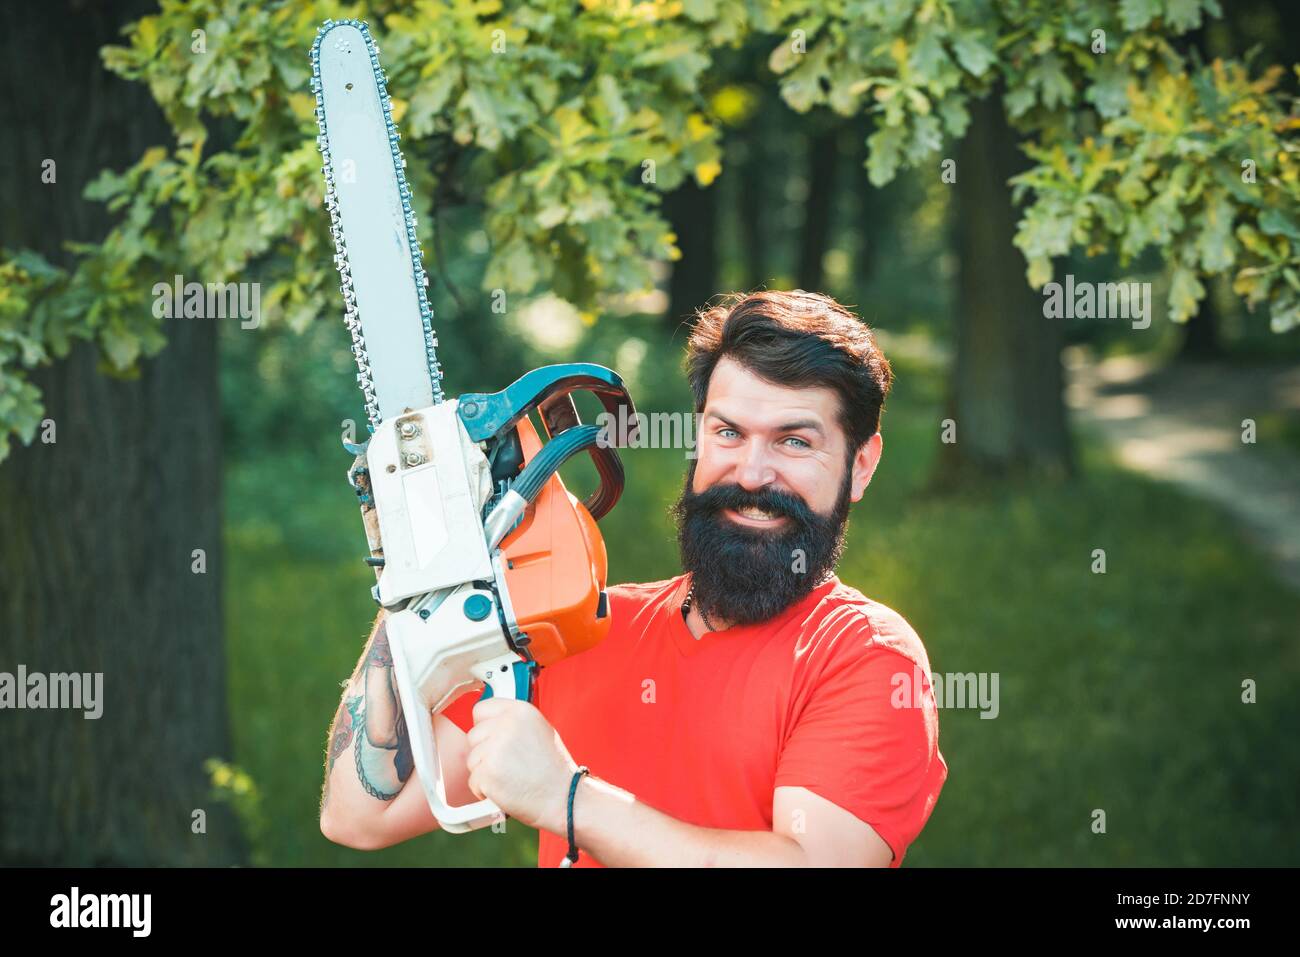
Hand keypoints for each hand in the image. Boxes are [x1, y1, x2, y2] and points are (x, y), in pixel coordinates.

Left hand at [466, 697, 579, 833]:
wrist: (564, 797)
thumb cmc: (553, 769)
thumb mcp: (539, 730)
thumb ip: (513, 723)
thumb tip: (489, 724)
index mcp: (520, 711)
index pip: (481, 709)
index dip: (484, 726)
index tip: (491, 739)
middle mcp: (506, 725)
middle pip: (474, 736)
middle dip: (484, 752)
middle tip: (507, 764)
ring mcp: (495, 748)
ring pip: (472, 760)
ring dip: (485, 772)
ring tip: (510, 778)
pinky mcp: (487, 772)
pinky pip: (473, 781)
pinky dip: (484, 790)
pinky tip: (505, 790)